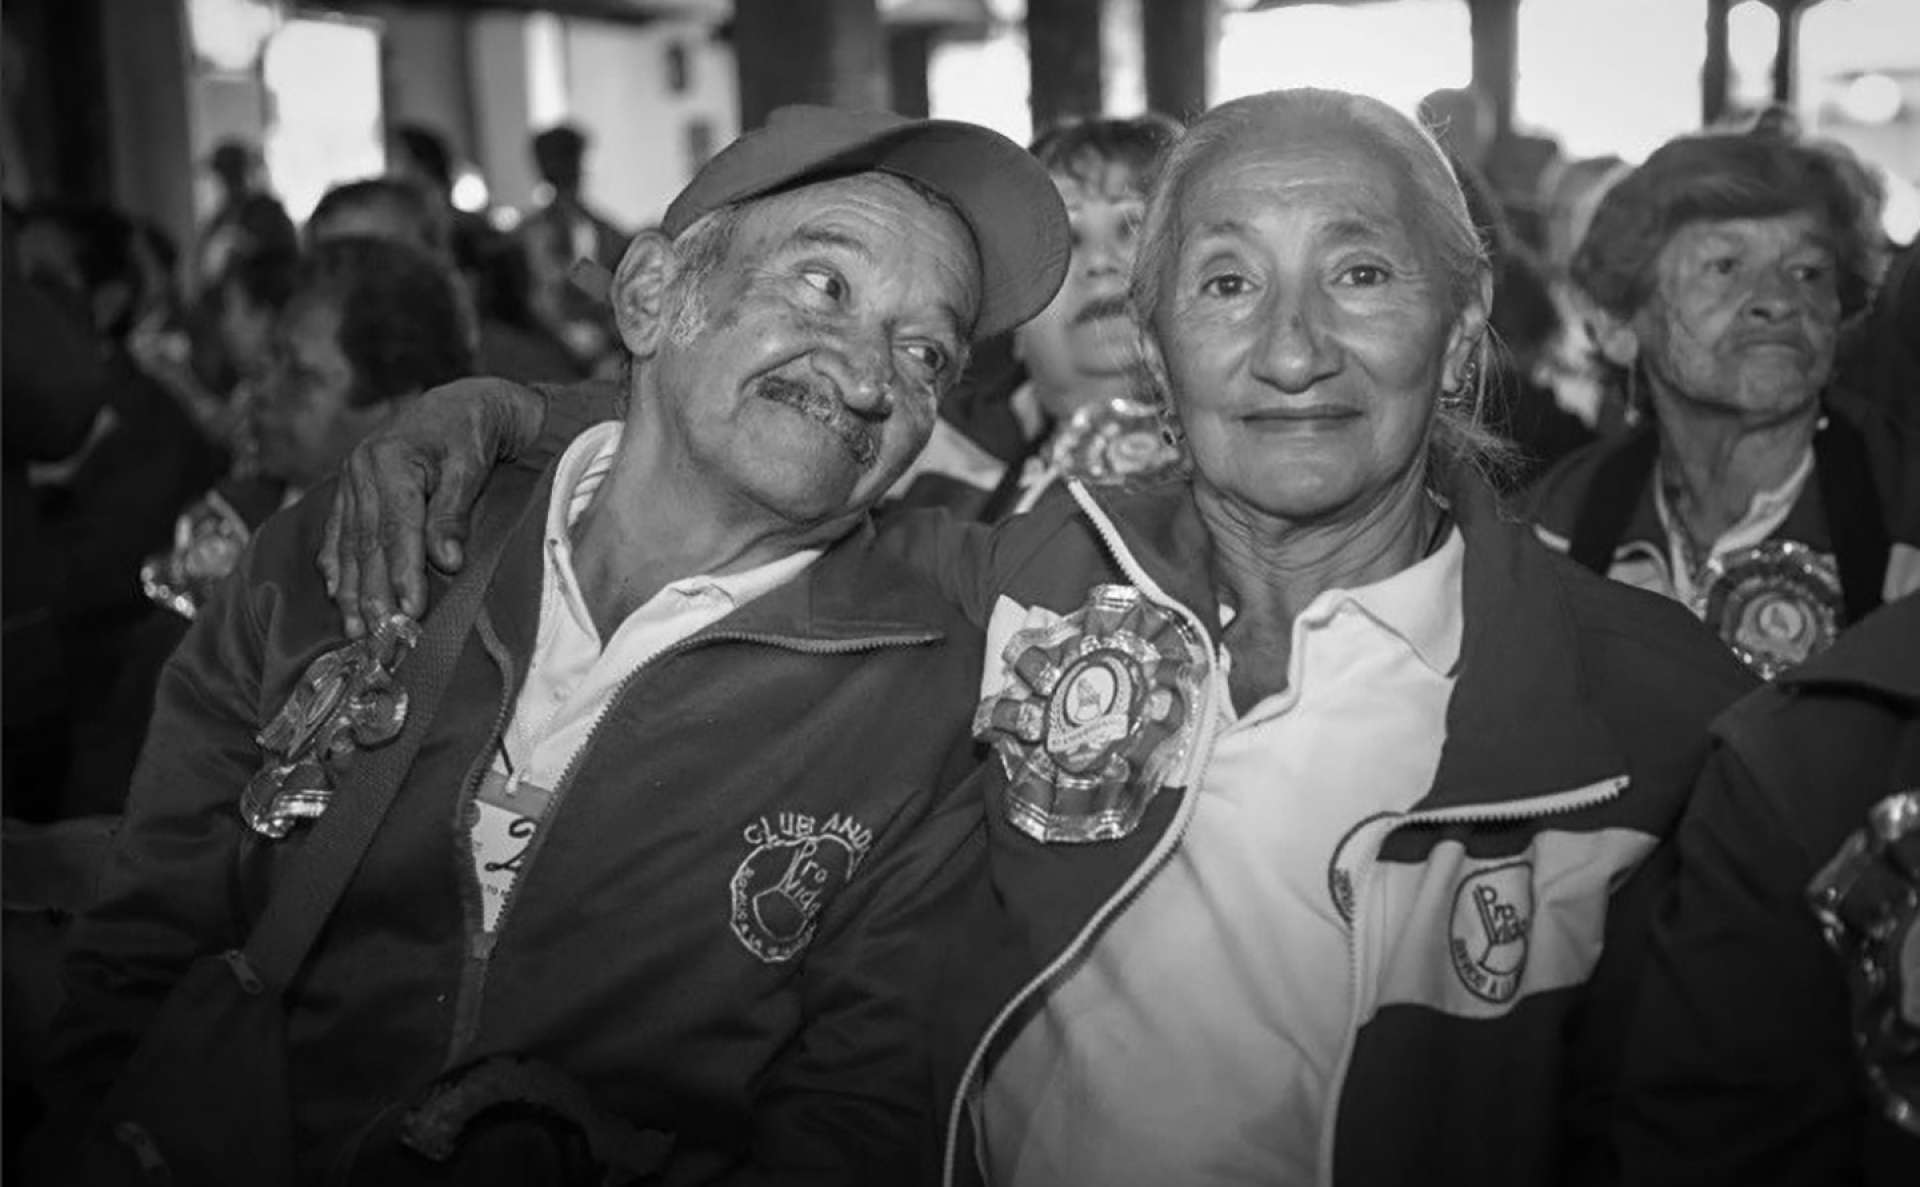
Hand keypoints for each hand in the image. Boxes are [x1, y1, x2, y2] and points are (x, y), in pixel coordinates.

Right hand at [320, 376, 543, 636]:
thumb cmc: (469, 435)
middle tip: (379, 634)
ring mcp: (350, 479)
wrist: (458, 404)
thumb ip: (453, 514)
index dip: (402, 573)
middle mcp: (361, 470)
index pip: (395, 529)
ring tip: (354, 628)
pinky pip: (336, 530)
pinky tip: (334, 591)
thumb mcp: (469, 467)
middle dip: (371, 593)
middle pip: (365, 543)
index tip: (411, 611)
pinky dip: (335, 563)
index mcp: (390, 461)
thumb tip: (447, 563)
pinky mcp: (349, 487)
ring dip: (350, 589)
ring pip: (347, 543)